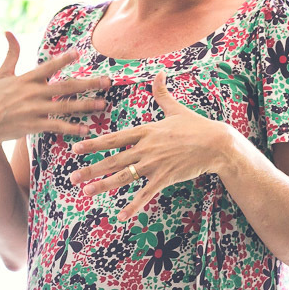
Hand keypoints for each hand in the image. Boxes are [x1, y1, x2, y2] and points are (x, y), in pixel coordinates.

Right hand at [0, 32, 109, 151]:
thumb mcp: (1, 74)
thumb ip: (11, 53)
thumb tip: (7, 31)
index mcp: (26, 79)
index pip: (47, 66)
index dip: (62, 60)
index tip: (79, 53)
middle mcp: (31, 93)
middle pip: (64, 87)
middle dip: (88, 84)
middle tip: (107, 82)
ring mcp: (32, 110)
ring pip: (64, 107)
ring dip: (85, 106)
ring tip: (102, 105)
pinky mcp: (32, 126)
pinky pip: (55, 126)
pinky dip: (71, 128)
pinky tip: (85, 130)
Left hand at [68, 70, 233, 220]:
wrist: (216, 144)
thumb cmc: (197, 126)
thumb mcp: (176, 108)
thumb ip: (162, 93)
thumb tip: (160, 72)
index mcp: (146, 131)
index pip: (114, 138)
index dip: (93, 144)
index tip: (76, 149)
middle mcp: (146, 148)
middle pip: (113, 159)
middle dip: (91, 169)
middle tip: (72, 178)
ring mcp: (155, 164)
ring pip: (124, 177)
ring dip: (103, 186)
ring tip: (86, 193)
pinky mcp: (165, 178)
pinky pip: (145, 194)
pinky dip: (133, 206)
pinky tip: (120, 216)